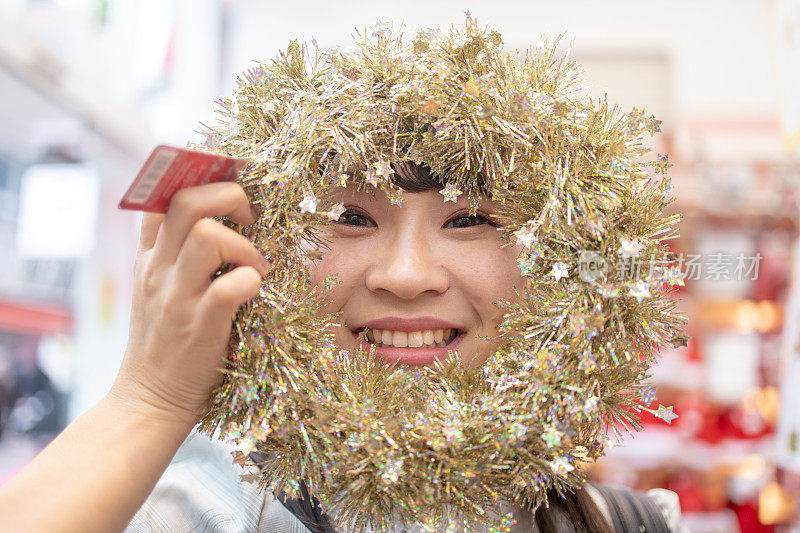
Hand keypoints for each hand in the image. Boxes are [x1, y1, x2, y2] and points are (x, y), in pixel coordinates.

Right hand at [111, 182, 267, 424]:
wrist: (149, 400)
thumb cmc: (167, 339)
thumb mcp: (159, 287)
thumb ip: (177, 252)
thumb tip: (225, 215)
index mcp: (150, 255)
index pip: (161, 193)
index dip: (196, 171)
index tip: (228, 173)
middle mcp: (158, 268)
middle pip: (187, 201)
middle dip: (230, 197)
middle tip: (250, 221)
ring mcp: (176, 296)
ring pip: (208, 236)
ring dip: (245, 245)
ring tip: (257, 266)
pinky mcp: (199, 326)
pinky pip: (230, 287)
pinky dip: (252, 281)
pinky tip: (255, 291)